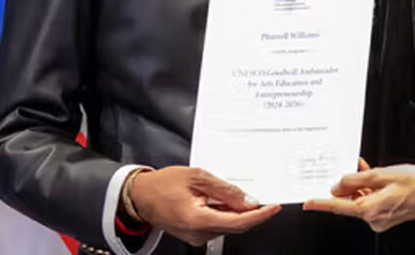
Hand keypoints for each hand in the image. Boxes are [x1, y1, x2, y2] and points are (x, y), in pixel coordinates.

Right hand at [129, 166, 280, 245]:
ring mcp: (196, 237)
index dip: (260, 216)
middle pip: (235, 225)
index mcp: (198, 219)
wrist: (141, 196)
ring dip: (235, 211)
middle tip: (259, 194)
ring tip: (223, 191)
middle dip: (250, 211)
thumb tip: (248, 201)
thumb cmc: (163, 184)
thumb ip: (225, 190)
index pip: (238, 222)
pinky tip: (217, 200)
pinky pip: (217, 225)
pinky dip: (224, 213)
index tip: (274, 207)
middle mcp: (198, 234)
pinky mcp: (195, 235)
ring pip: (227, 225)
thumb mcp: (197, 177)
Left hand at [302, 164, 414, 232]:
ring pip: (362, 200)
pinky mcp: (388, 216)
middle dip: (350, 184)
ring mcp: (382, 219)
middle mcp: (375, 219)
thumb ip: (356, 179)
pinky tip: (376, 178)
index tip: (307, 203)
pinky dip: (371, 190)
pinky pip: (372, 202)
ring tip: (369, 168)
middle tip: (355, 167)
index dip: (321, 203)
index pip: (338, 207)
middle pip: (351, 201)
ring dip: (362, 185)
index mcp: (371, 210)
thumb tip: (338, 185)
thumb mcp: (383, 174)